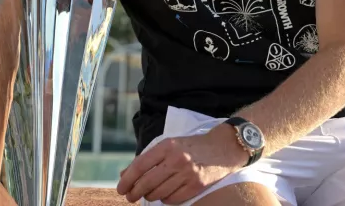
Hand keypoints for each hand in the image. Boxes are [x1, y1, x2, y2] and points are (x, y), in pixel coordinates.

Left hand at [116, 124, 249, 203]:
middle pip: (147, 182)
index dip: (127, 179)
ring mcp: (188, 174)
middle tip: (130, 196)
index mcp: (167, 146)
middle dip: (134, 193)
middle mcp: (177, 159)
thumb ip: (147, 159)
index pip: (140, 166)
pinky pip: (172, 199)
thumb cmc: (192, 146)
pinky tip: (164, 194)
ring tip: (148, 194)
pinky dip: (164, 199)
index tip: (121, 188)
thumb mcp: (169, 145)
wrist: (223, 147)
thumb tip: (124, 174)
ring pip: (158, 193)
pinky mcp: (196, 186)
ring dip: (149, 196)